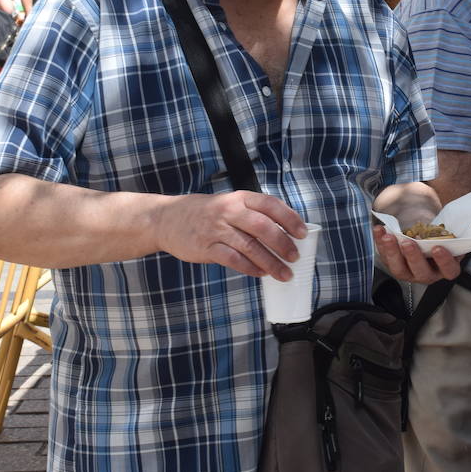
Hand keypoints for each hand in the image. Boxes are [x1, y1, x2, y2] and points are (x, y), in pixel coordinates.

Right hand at [152, 191, 305, 279]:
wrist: (167, 219)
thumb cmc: (205, 213)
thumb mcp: (229, 204)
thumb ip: (252, 215)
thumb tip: (284, 233)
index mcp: (239, 198)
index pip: (270, 204)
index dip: (289, 218)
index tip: (302, 233)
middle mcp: (228, 211)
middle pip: (262, 227)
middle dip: (282, 244)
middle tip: (294, 257)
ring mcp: (216, 229)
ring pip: (249, 246)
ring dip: (270, 262)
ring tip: (284, 273)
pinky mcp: (206, 247)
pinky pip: (232, 259)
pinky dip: (249, 268)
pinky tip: (260, 273)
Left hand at [372, 225, 461, 283]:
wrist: (425, 235)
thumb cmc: (440, 236)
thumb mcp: (447, 235)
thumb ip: (446, 233)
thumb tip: (446, 224)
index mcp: (446, 267)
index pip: (448, 269)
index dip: (444, 261)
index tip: (437, 248)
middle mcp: (428, 274)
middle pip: (421, 272)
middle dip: (413, 257)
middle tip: (407, 243)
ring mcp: (410, 273)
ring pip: (399, 270)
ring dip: (393, 252)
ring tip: (388, 237)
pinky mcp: (394, 266)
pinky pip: (385, 257)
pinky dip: (380, 243)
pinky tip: (379, 231)